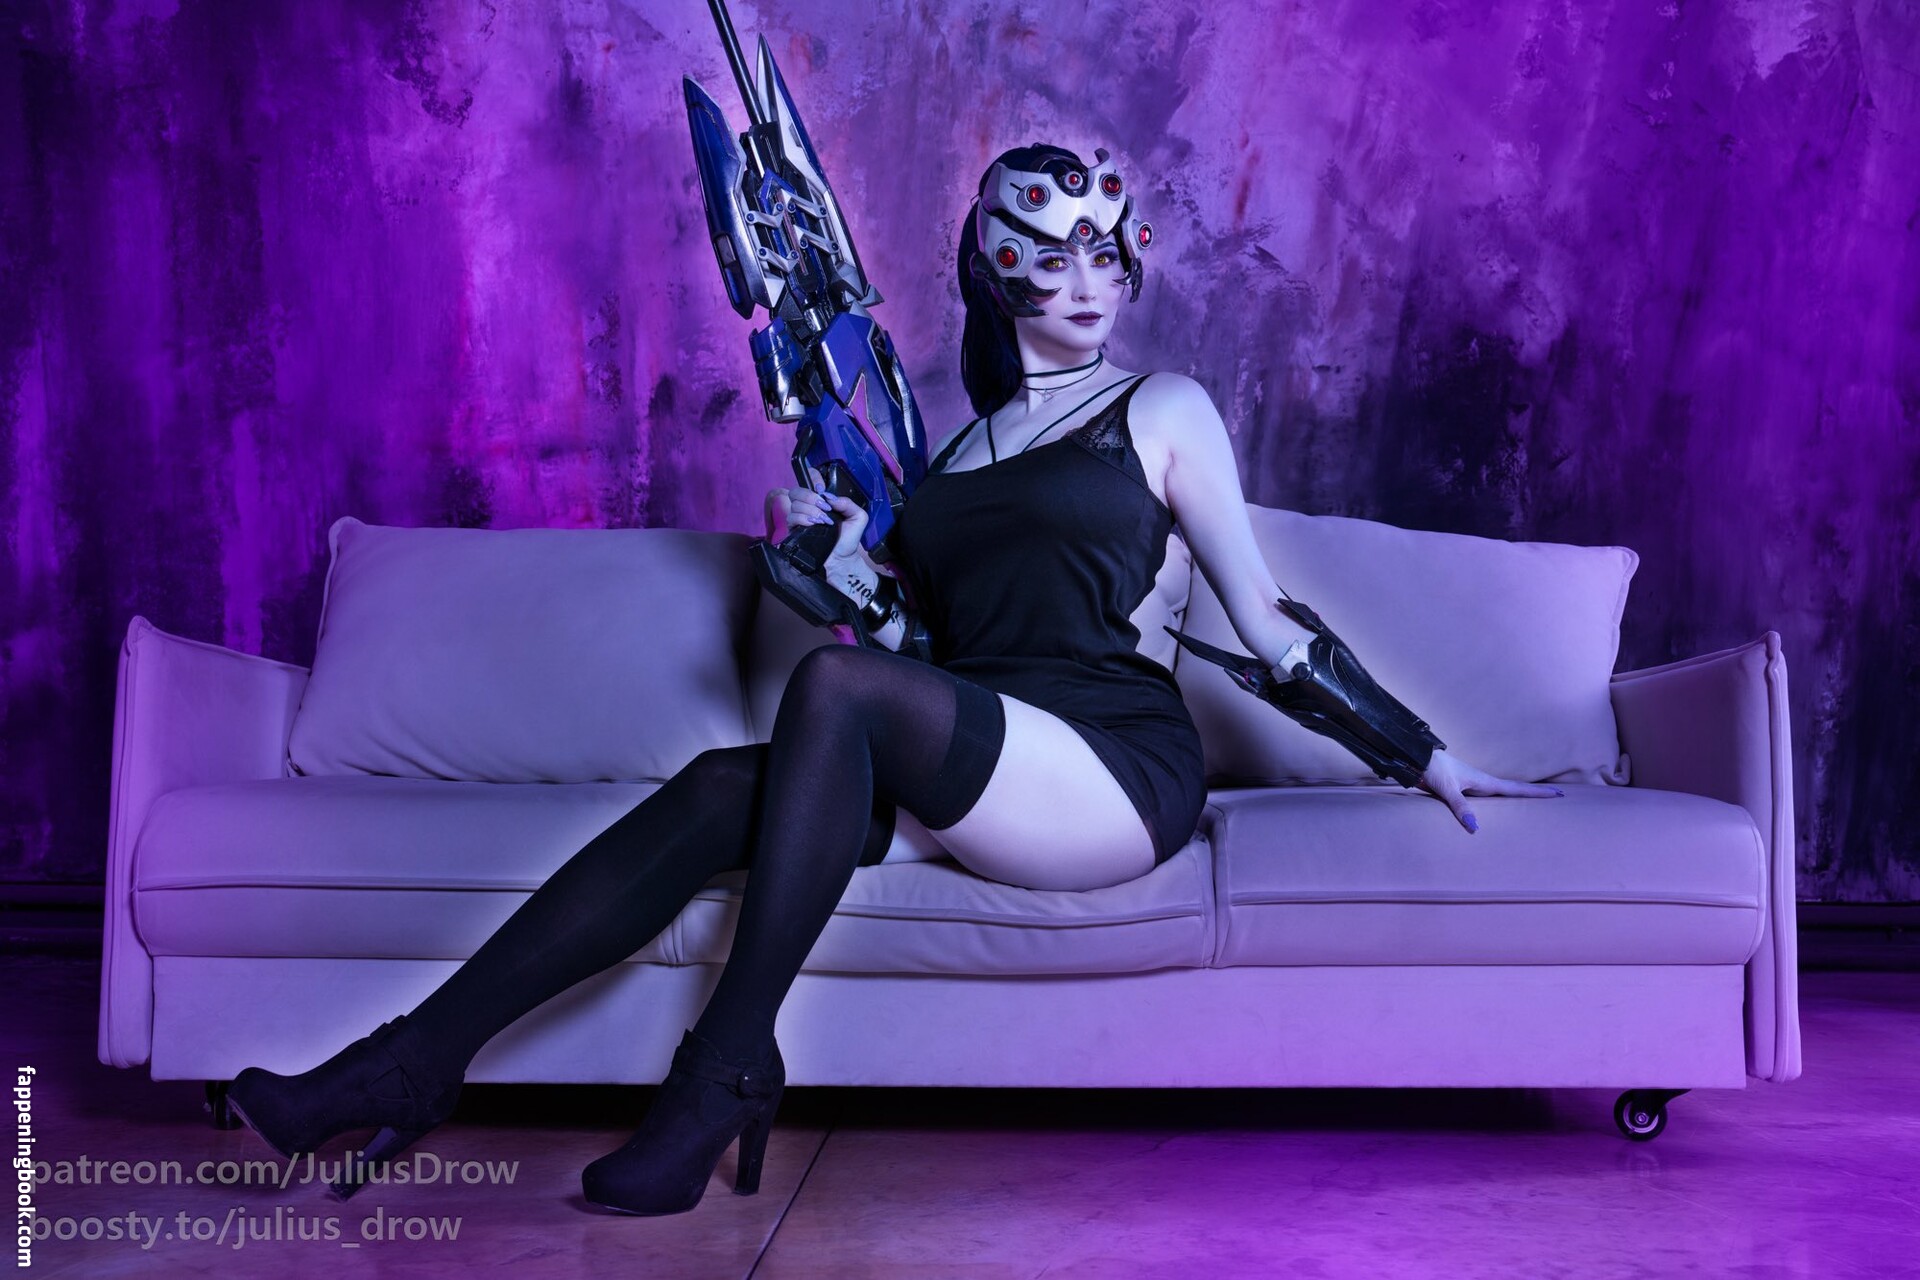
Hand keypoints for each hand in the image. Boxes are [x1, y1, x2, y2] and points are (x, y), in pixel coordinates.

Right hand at [765, 466, 865, 560]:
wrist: (842, 558)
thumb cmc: (849, 538)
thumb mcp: (858, 517)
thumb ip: (848, 503)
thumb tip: (829, 497)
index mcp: (822, 499)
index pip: (810, 479)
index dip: (812, 478)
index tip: (821, 489)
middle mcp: (808, 506)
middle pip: (797, 491)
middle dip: (811, 497)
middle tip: (825, 508)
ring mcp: (800, 517)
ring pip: (795, 504)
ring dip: (811, 510)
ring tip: (823, 521)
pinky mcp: (794, 530)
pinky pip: (791, 518)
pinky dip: (803, 519)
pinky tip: (814, 524)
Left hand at [1415, 747, 1564, 833]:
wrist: (1418, 758)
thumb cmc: (1434, 770)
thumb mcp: (1447, 789)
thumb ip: (1460, 807)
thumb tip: (1475, 828)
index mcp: (1485, 782)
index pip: (1516, 789)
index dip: (1537, 793)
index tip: (1558, 793)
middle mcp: (1484, 783)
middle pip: (1515, 790)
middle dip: (1535, 794)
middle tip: (1557, 795)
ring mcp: (1476, 785)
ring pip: (1503, 793)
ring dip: (1520, 796)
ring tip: (1536, 801)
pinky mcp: (1466, 788)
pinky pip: (1489, 797)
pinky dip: (1501, 800)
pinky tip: (1502, 804)